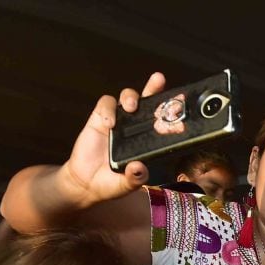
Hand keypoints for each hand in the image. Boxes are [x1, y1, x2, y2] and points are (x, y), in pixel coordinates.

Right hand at [59, 73, 166, 207]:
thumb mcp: (126, 185)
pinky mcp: (99, 119)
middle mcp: (134, 127)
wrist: (85, 183)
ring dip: (130, 97)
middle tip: (158, 80)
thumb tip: (139, 168)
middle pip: (147, 101)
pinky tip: (109, 122)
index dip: (169, 108)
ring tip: (130, 107)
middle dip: (153, 87)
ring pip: (127, 97)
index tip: (179, 99)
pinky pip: (105, 104)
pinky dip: (108, 109)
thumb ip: (134, 178)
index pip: (161, 121)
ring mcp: (118, 121)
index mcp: (146, 140)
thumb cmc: (111, 183)